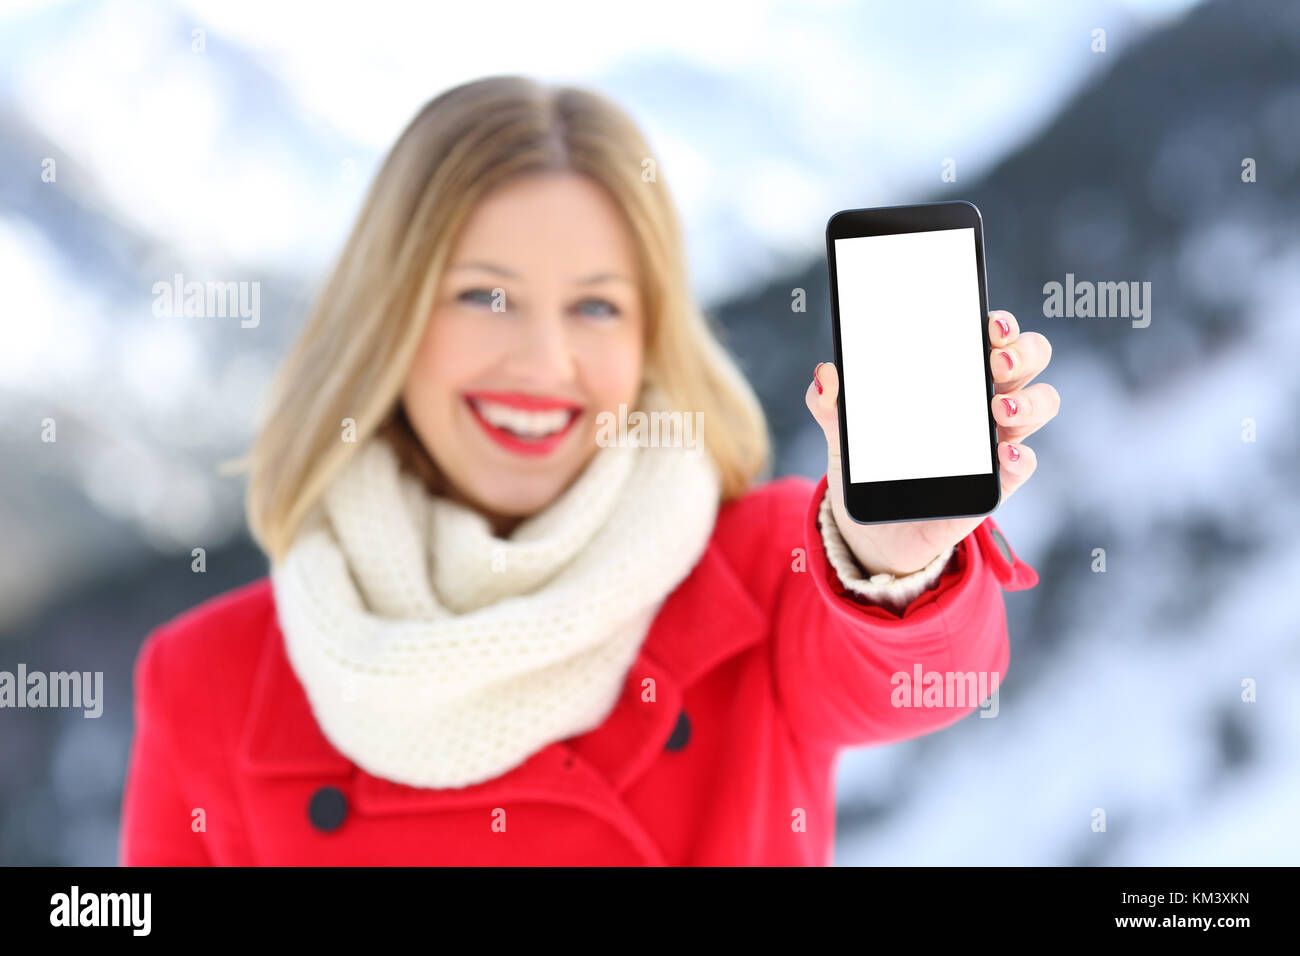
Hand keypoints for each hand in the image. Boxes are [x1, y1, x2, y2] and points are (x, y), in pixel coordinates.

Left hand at [805, 310, 1058, 576]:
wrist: (874, 527)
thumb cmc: (871, 461)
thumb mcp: (844, 429)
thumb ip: (829, 402)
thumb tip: (825, 374)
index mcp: (956, 375)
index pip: (993, 336)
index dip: (1001, 325)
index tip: (987, 324)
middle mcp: (985, 400)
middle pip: (1030, 360)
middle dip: (1023, 353)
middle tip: (995, 363)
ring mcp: (996, 442)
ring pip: (1039, 405)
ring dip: (1028, 402)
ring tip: (998, 408)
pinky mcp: (995, 484)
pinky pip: (1023, 465)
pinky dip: (1020, 458)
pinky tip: (1004, 454)